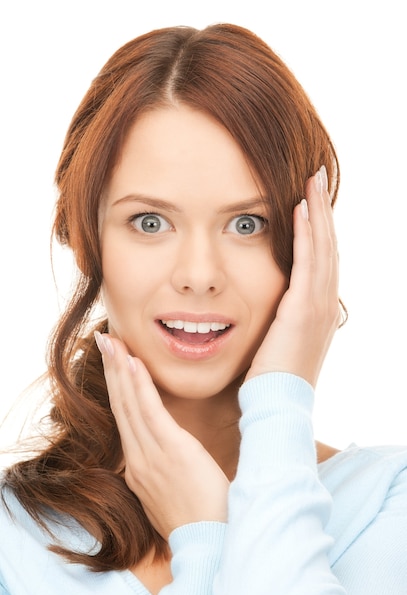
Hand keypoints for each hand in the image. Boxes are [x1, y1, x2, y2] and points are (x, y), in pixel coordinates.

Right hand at [95, 333, 228, 538]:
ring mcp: (151, 456)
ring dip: (120, 369)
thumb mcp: (175, 498)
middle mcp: (138, 461)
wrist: (212, 544)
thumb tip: (173, 461)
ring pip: (130, 405)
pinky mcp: (171, 450)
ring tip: (112, 341)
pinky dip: (139, 385)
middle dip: (111, 371)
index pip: (125, 422)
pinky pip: (150, 411)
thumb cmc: (203, 521)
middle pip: (121, 407)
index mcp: (140, 471)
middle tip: (104, 340)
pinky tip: (133, 363)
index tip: (114, 365)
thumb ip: (168, 476)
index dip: (118, 390)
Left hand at [246, 167, 340, 387]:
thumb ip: (281, 319)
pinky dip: (306, 233)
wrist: (278, 404)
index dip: (319, 229)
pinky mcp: (303, 309)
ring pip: (322, 247)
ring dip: (317, 212)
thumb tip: (271, 308)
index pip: (322, 259)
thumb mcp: (280, 341)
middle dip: (322, 210)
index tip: (311, 201)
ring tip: (312, 181)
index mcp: (319, 310)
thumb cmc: (272, 378)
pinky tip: (300, 208)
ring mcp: (318, 305)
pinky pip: (307, 262)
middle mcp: (324, 303)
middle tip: (317, 177)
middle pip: (327, 246)